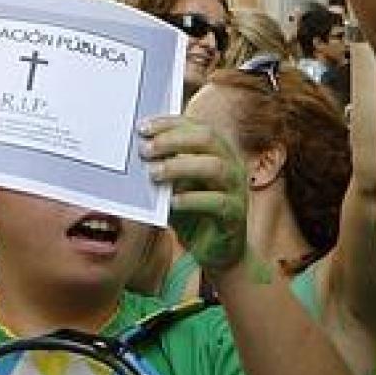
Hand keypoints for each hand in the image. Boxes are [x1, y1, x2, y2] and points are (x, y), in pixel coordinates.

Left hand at [141, 115, 248, 272]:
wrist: (217, 250)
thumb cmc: (193, 213)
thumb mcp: (175, 187)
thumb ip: (164, 170)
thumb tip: (138, 154)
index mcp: (218, 151)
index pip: (196, 126)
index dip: (169, 124)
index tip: (142, 128)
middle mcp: (231, 163)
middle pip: (207, 139)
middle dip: (174, 140)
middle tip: (146, 150)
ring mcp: (237, 188)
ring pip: (215, 166)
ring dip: (181, 167)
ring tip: (154, 173)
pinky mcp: (235, 213)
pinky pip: (217, 202)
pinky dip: (192, 200)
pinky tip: (172, 202)